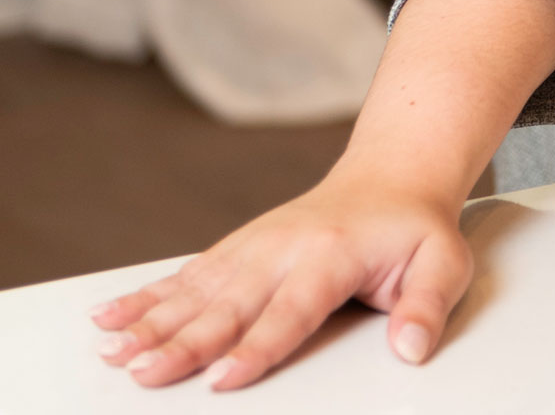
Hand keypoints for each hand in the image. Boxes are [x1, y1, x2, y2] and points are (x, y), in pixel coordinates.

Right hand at [90, 168, 470, 391]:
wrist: (392, 175)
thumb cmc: (416, 227)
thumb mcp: (444, 261)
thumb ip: (428, 305)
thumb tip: (411, 348)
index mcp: (332, 254)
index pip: (291, 310)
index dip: (257, 347)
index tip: (223, 379)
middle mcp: (284, 247)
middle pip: (230, 304)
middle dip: (184, 342)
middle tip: (144, 374)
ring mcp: (255, 245)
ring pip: (197, 290)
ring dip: (151, 322)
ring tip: (113, 352)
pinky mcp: (237, 248)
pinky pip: (187, 275)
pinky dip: (146, 297)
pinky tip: (109, 317)